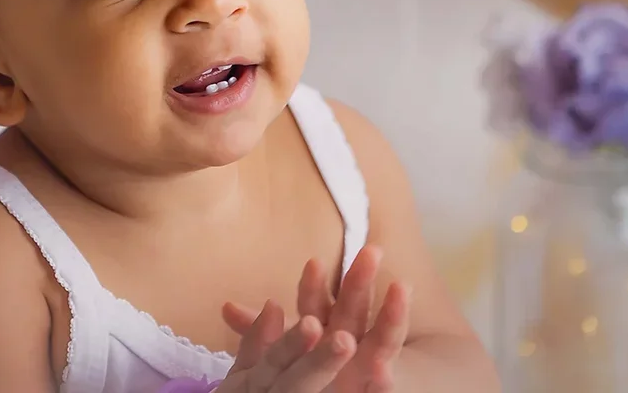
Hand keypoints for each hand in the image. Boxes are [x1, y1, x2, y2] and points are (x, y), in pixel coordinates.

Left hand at [223, 248, 411, 392]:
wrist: (349, 390)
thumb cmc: (307, 372)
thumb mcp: (281, 354)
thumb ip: (259, 336)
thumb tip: (225, 309)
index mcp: (322, 331)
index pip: (317, 303)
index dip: (314, 286)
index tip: (312, 262)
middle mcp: (347, 344)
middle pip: (354, 309)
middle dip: (361, 281)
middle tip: (371, 249)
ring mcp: (367, 368)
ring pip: (382, 339)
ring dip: (392, 315)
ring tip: (401, 287)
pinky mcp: (376, 391)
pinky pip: (384, 387)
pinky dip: (386, 380)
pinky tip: (385, 371)